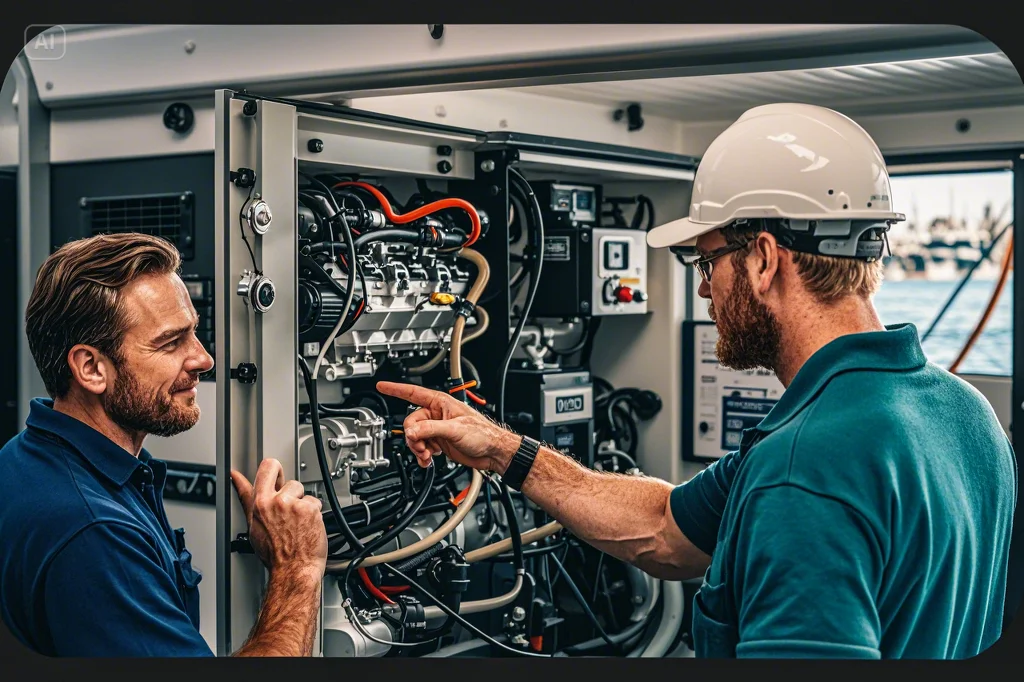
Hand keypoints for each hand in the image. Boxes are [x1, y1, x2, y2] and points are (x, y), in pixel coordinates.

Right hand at [229, 458, 326, 577]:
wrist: (293, 570)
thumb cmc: (274, 553)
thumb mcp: (253, 525)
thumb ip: (246, 497)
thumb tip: (236, 478)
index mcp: (260, 503)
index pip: (267, 468)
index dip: (274, 469)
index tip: (276, 470)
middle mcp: (276, 502)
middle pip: (290, 482)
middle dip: (291, 494)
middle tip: (289, 514)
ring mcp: (294, 505)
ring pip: (304, 493)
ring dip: (303, 505)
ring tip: (298, 523)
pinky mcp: (310, 509)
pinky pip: (316, 503)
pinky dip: (314, 514)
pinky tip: (307, 526)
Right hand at [376, 381, 521, 473]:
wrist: (492, 452)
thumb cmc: (483, 434)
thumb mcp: (454, 429)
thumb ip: (430, 429)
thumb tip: (412, 431)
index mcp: (441, 403)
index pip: (413, 393)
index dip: (395, 389)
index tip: (381, 386)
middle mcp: (437, 414)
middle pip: (411, 422)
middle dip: (414, 437)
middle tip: (422, 446)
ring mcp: (437, 429)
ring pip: (415, 437)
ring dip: (418, 448)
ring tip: (427, 455)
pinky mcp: (439, 442)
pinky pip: (421, 447)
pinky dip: (422, 455)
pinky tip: (428, 460)